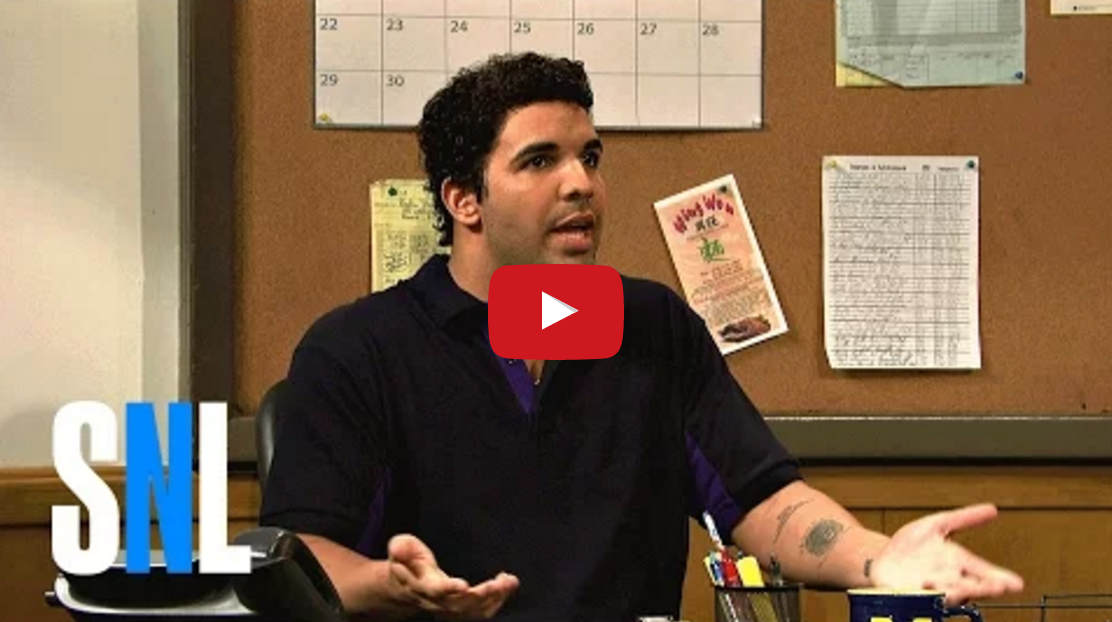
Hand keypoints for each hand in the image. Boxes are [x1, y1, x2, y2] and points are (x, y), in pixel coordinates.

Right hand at [386, 534, 519, 619]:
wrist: (404, 587)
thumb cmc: (406, 561)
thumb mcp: (400, 548)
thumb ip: (401, 548)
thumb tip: (398, 548)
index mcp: (421, 585)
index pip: (435, 590)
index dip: (449, 589)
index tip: (464, 585)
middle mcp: (436, 602)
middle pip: (459, 604)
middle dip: (481, 595)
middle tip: (499, 583)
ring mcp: (449, 608)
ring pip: (473, 611)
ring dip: (494, 599)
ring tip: (509, 581)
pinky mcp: (460, 609)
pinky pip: (480, 612)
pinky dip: (497, 600)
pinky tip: (507, 584)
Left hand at [871, 503, 1023, 605]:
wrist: (881, 559)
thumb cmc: (912, 547)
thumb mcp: (938, 525)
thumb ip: (964, 518)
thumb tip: (992, 509)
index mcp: (958, 564)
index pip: (983, 573)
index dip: (999, 578)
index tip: (1015, 583)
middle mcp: (948, 581)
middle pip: (970, 587)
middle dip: (983, 588)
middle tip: (997, 587)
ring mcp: (930, 591)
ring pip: (947, 595)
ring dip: (953, 592)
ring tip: (960, 588)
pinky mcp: (911, 597)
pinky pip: (920, 599)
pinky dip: (924, 595)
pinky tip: (927, 588)